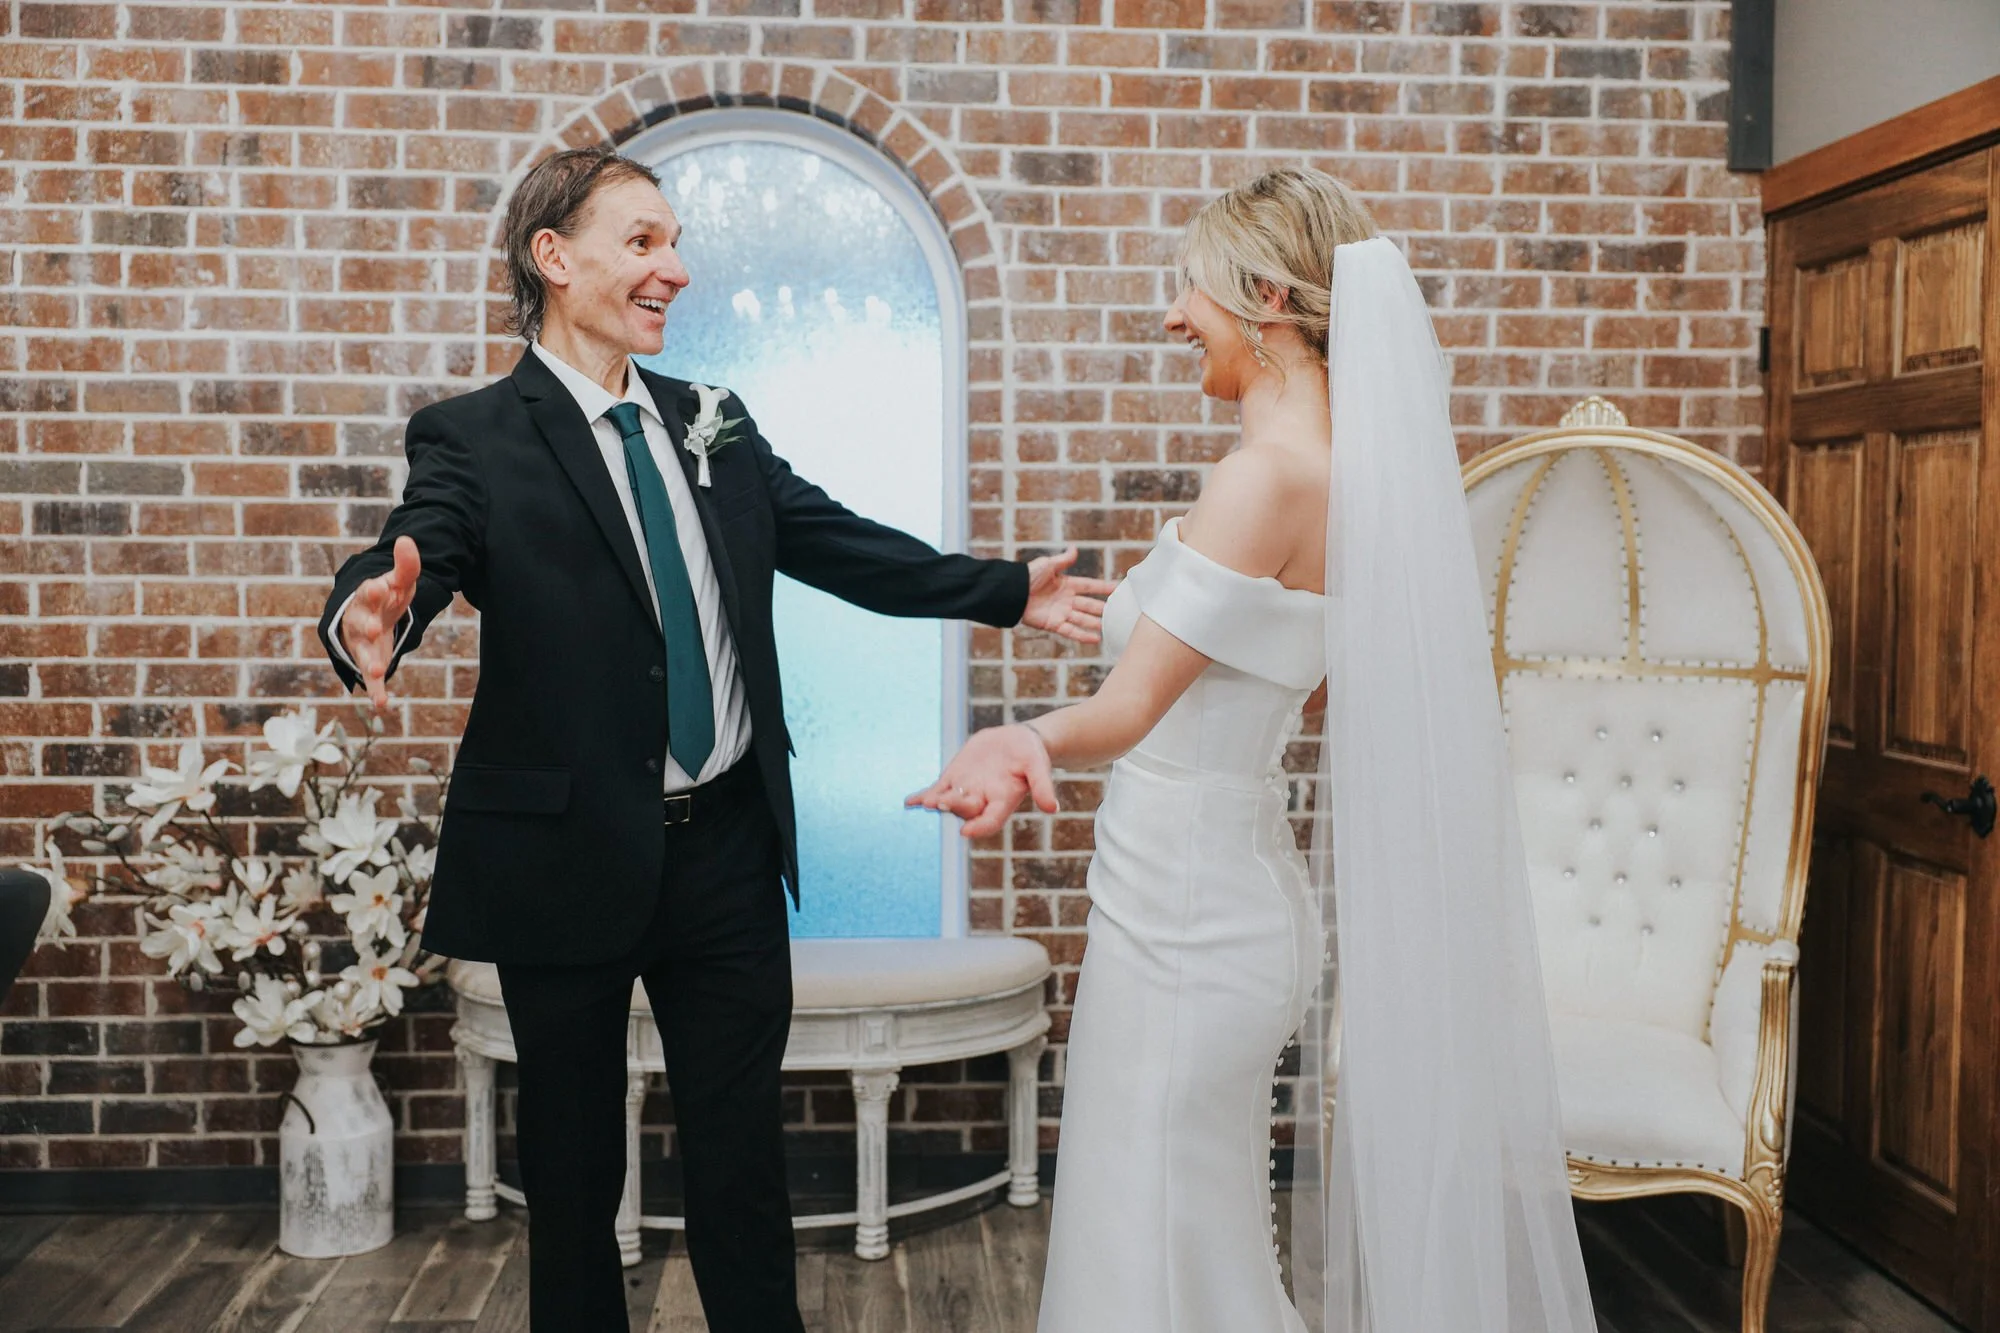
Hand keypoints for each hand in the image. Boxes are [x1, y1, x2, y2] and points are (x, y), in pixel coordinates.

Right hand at [341, 536, 419, 710]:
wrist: (370, 614)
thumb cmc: (386, 596)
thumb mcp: (400, 580)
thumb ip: (406, 565)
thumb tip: (407, 540)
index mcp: (368, 596)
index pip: (370, 591)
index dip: (375, 590)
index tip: (381, 587)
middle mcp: (361, 620)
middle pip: (361, 622)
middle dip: (367, 625)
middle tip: (374, 628)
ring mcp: (363, 642)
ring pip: (363, 652)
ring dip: (369, 661)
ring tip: (377, 671)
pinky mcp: (369, 660)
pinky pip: (370, 678)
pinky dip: (376, 691)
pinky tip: (382, 704)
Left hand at [906, 724, 1056, 838]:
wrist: (1018, 741)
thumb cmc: (1032, 755)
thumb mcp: (1038, 766)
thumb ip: (1042, 786)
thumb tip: (1052, 808)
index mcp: (1003, 801)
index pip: (990, 821)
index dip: (979, 827)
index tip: (967, 832)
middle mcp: (983, 800)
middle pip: (966, 810)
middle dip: (955, 807)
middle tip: (942, 802)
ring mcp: (967, 790)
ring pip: (949, 801)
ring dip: (937, 802)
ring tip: (926, 802)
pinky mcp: (955, 778)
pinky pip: (936, 790)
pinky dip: (924, 796)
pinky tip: (909, 803)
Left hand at [1021, 547, 1115, 643]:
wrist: (1012, 592)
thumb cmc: (1028, 576)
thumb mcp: (1047, 565)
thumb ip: (1063, 560)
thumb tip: (1074, 548)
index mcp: (1067, 584)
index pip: (1090, 586)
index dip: (1104, 587)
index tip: (1119, 588)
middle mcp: (1067, 599)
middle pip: (1090, 605)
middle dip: (1104, 609)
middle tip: (1119, 612)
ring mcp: (1061, 613)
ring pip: (1083, 619)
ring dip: (1096, 623)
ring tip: (1110, 627)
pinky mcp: (1053, 624)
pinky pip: (1071, 631)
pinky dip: (1083, 635)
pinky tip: (1096, 639)